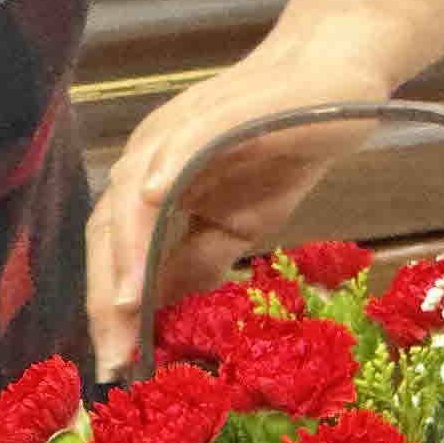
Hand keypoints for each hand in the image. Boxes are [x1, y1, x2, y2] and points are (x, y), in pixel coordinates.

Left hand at [86, 30, 394, 377]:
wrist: (334, 79)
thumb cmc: (284, 147)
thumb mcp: (238, 223)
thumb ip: (196, 262)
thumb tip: (160, 316)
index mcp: (151, 183)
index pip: (114, 250)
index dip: (110, 307)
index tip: (118, 363)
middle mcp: (150, 155)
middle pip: (109, 228)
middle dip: (109, 293)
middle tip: (116, 353)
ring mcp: (177, 130)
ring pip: (134, 195)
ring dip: (127, 249)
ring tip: (128, 306)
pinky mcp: (215, 110)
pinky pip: (182, 142)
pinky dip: (163, 170)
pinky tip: (154, 201)